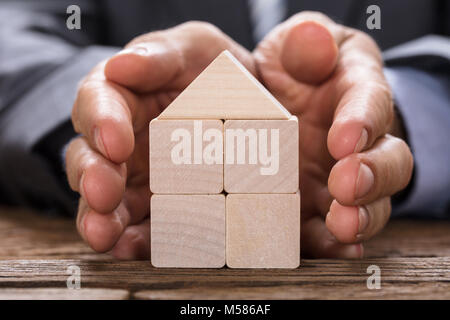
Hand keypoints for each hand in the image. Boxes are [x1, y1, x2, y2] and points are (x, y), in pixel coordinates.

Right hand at [65, 22, 254, 258]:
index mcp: (124, 96)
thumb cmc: (215, 71)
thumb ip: (160, 54)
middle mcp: (123, 142)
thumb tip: (120, 65)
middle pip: (91, 159)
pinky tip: (131, 247)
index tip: (115, 140)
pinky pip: (140, 228)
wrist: (252, 106)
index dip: (100, 121)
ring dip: (100, 218)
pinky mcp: (157, 209)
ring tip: (105, 234)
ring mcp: (137, 179)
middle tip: (103, 193)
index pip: (98, 103)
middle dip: (92, 177)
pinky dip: (133, 240)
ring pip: (105, 202)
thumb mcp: (195, 48)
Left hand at [254, 12, 412, 257]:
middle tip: (346, 184)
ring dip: (362, 216)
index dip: (364, 120)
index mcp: (357, 87)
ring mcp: (343, 175)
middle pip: (390, 159)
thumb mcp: (292, 45)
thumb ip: (304, 42)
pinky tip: (333, 247)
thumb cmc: (289, 69)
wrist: (270, 101)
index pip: (372, 99)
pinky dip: (337, 242)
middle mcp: (361, 137)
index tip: (343, 138)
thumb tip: (312, 40)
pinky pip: (337, 229)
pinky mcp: (321, 203)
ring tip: (342, 225)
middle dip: (372, 175)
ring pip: (374, 201)